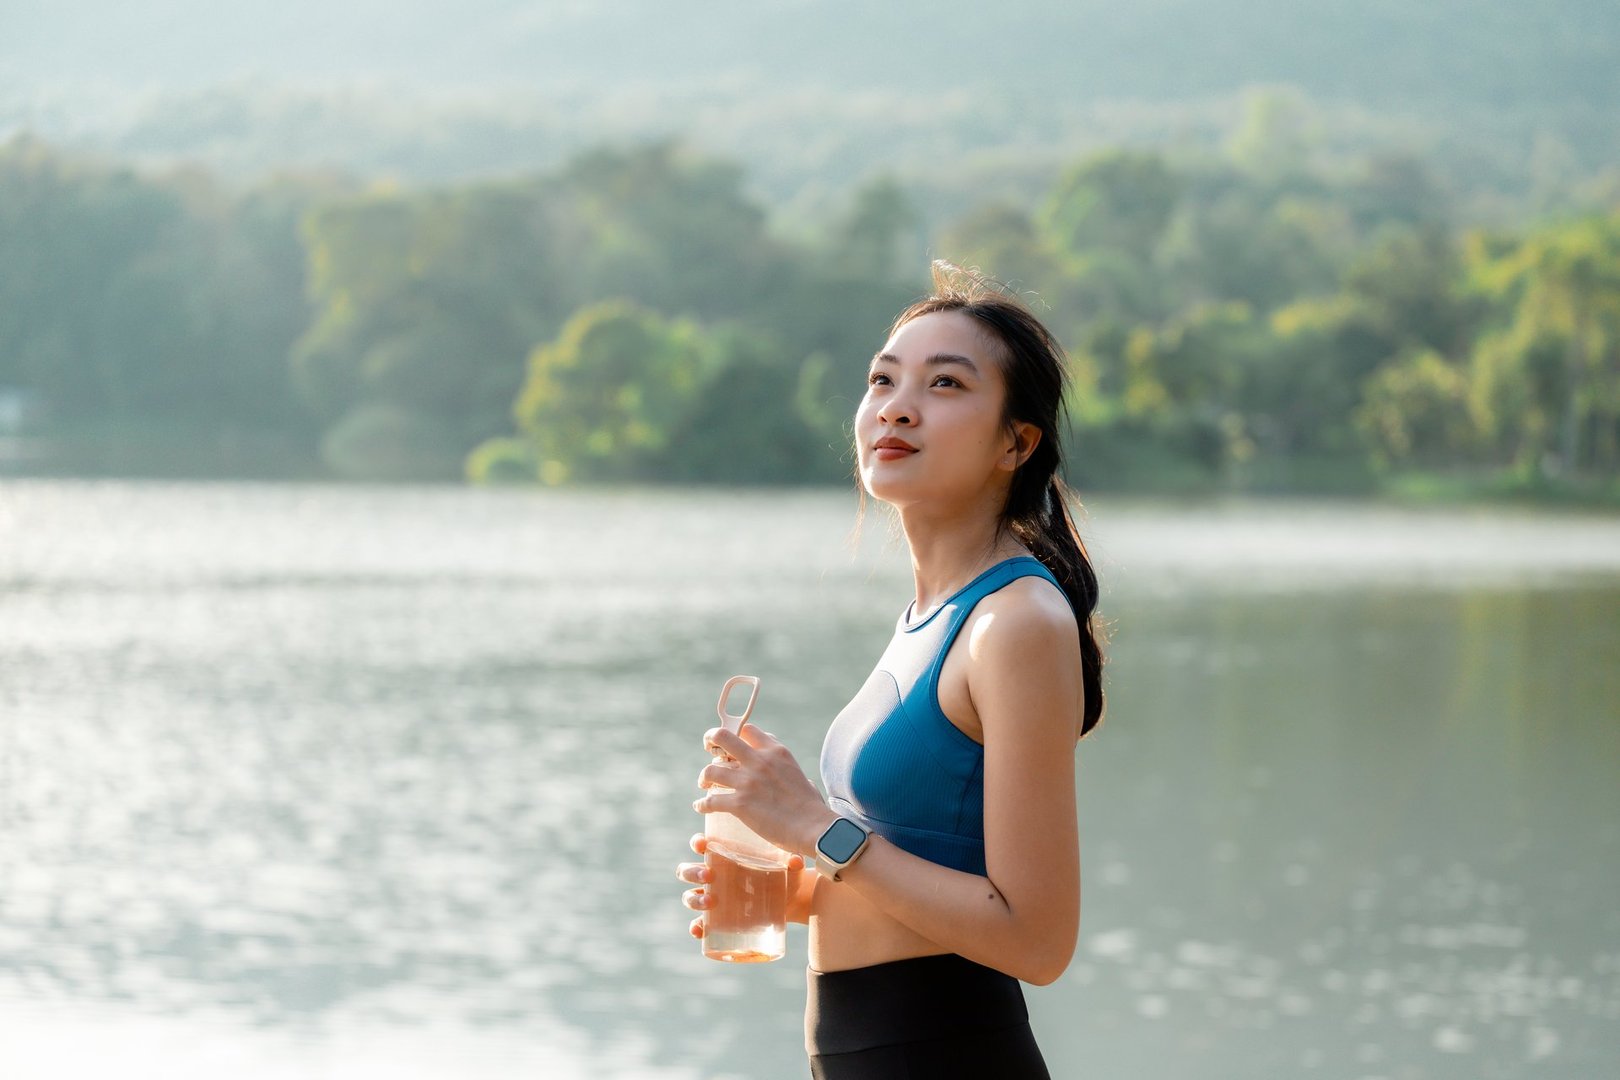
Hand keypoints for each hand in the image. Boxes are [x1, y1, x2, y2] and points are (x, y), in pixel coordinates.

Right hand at [676, 832, 808, 938]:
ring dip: (694, 899)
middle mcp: (713, 876)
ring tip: (710, 902)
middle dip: (693, 872)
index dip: (697, 843)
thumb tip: (796, 860)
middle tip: (710, 876)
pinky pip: (699, 924)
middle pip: (688, 871)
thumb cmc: (783, 875)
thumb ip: (791, 861)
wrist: (791, 902)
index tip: (702, 844)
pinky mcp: (718, 921)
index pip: (702, 846)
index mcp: (724, 856)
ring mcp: (713, 899)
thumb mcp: (787, 867)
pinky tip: (700, 931)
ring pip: (690, 896)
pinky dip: (696, 928)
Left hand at [694, 723, 836, 855]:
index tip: (731, 744)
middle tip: (709, 749)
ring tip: (705, 784)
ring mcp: (748, 782)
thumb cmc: (811, 806)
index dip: (736, 735)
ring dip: (705, 777)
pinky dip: (703, 804)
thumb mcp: (799, 773)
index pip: (748, 730)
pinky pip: (711, 801)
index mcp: (776, 751)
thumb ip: (783, 766)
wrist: (814, 828)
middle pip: (722, 737)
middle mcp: (759, 761)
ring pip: (711, 770)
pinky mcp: (740, 804)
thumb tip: (781, 772)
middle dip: (711, 740)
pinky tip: (701, 806)